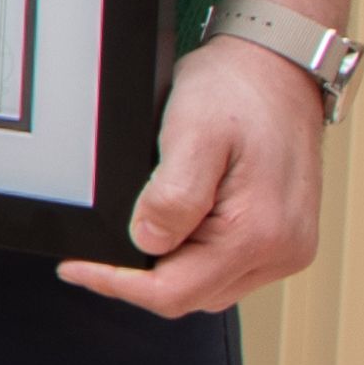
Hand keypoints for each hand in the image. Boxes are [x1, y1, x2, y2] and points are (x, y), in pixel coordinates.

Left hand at [61, 36, 331, 315]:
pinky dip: (194, 256)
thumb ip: (172, 194)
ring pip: (208, 287)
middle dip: (140, 277)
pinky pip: (227, 269)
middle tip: (102, 245)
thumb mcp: (193, 133)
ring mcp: (287, 248)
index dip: (116, 285)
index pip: (174, 292)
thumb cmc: (238, 91)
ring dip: (168, 268)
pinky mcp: (284, 239)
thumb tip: (147, 240)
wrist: (277, 68)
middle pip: (190, 296)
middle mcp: (282, 250)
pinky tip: (177, 223)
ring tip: (143, 223)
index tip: (76, 268)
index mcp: (260, 233)